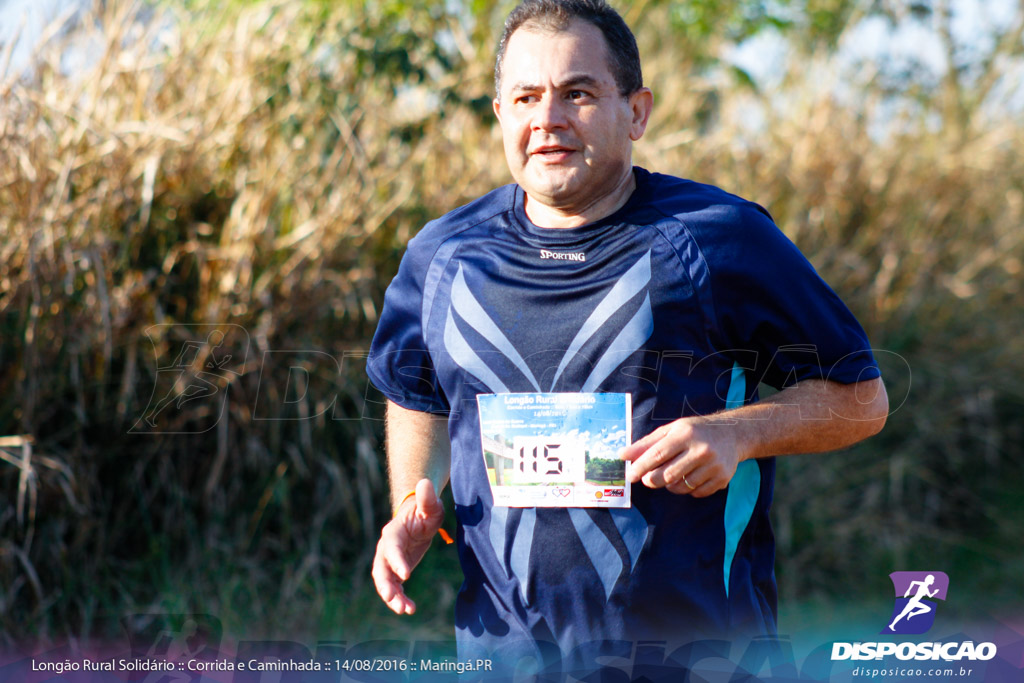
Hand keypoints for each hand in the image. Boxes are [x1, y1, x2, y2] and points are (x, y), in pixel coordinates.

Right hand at [371, 478, 444, 613]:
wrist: (419, 516)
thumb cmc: (425, 509)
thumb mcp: (430, 504)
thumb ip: (427, 498)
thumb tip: (424, 482)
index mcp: (393, 532)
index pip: (391, 547)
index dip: (396, 560)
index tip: (406, 575)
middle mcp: (386, 547)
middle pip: (380, 569)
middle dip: (386, 586)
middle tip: (395, 601)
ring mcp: (390, 560)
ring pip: (385, 581)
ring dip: (392, 597)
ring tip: (406, 610)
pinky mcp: (396, 570)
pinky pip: (394, 587)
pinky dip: (400, 598)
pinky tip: (410, 609)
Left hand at [620, 418, 747, 496]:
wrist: (732, 434)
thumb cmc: (694, 431)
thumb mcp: (670, 430)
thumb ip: (646, 444)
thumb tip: (622, 455)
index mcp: (685, 434)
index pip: (657, 455)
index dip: (640, 467)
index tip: (630, 476)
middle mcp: (701, 449)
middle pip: (668, 475)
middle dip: (653, 480)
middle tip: (648, 480)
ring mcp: (713, 465)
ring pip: (681, 487)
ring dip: (670, 485)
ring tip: (671, 476)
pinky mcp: (722, 478)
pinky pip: (696, 493)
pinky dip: (688, 489)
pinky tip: (689, 478)